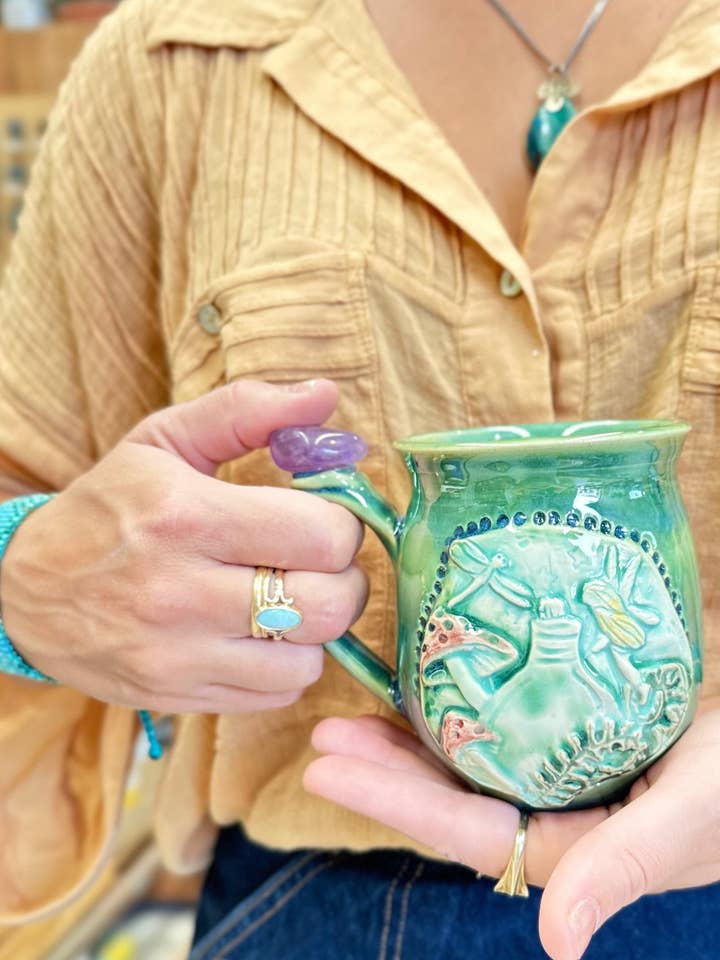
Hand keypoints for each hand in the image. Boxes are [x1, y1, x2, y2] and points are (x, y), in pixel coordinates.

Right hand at [1, 379, 365, 712]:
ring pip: (308, 659)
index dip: (342, 525)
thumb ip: (246, 409)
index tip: (324, 519)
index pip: (321, 535)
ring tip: (289, 599)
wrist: (23, 590)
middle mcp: (180, 591)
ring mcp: (177, 654)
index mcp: (184, 514)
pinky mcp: (176, 695)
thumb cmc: (106, 506)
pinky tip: (262, 634)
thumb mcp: (163, 440)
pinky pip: (277, 694)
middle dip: (344, 580)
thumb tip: (327, 394)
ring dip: (316, 629)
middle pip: (326, 605)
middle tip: (321, 563)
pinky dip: (286, 664)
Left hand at [304, 700, 719, 959]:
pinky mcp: (569, 743)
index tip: (328, 767)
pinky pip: (499, 733)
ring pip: (469, 768)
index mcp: (576, 851)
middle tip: (325, 737)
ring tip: (351, 717)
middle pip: (453, 802)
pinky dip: (457, 716)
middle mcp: (558, 820)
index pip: (468, 832)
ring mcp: (561, 781)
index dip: (393, 802)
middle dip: (384, 774)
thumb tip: (559, 944)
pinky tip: (424, 692)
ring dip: (408, 745)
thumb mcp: (689, 816)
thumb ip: (625, 867)